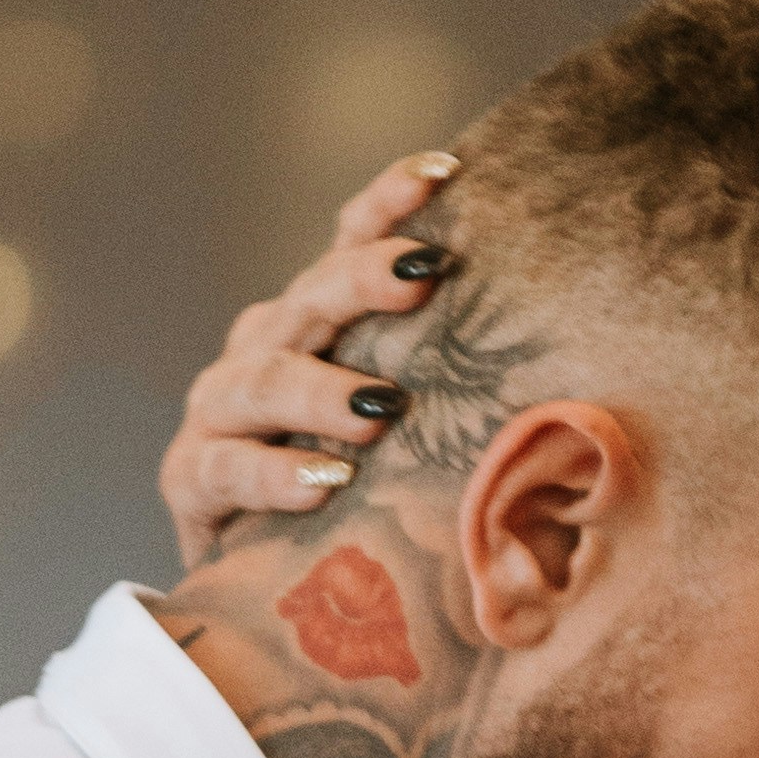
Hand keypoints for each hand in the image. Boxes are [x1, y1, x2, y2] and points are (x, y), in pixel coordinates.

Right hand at [159, 152, 467, 563]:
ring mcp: (219, 411)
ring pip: (260, 381)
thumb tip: (566, 366)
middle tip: (421, 274)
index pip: (347, 244)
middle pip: (308, 300)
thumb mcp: (409, 433)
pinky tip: (322, 484)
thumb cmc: (361, 497)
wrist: (265, 585)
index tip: (445, 172)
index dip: (387, 204)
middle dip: (362, 280)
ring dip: (320, 389)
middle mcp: (262, 349)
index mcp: (314, 323)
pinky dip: (274, 475)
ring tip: (378, 409)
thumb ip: (451, 390)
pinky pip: (226, 468)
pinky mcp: (192, 479)